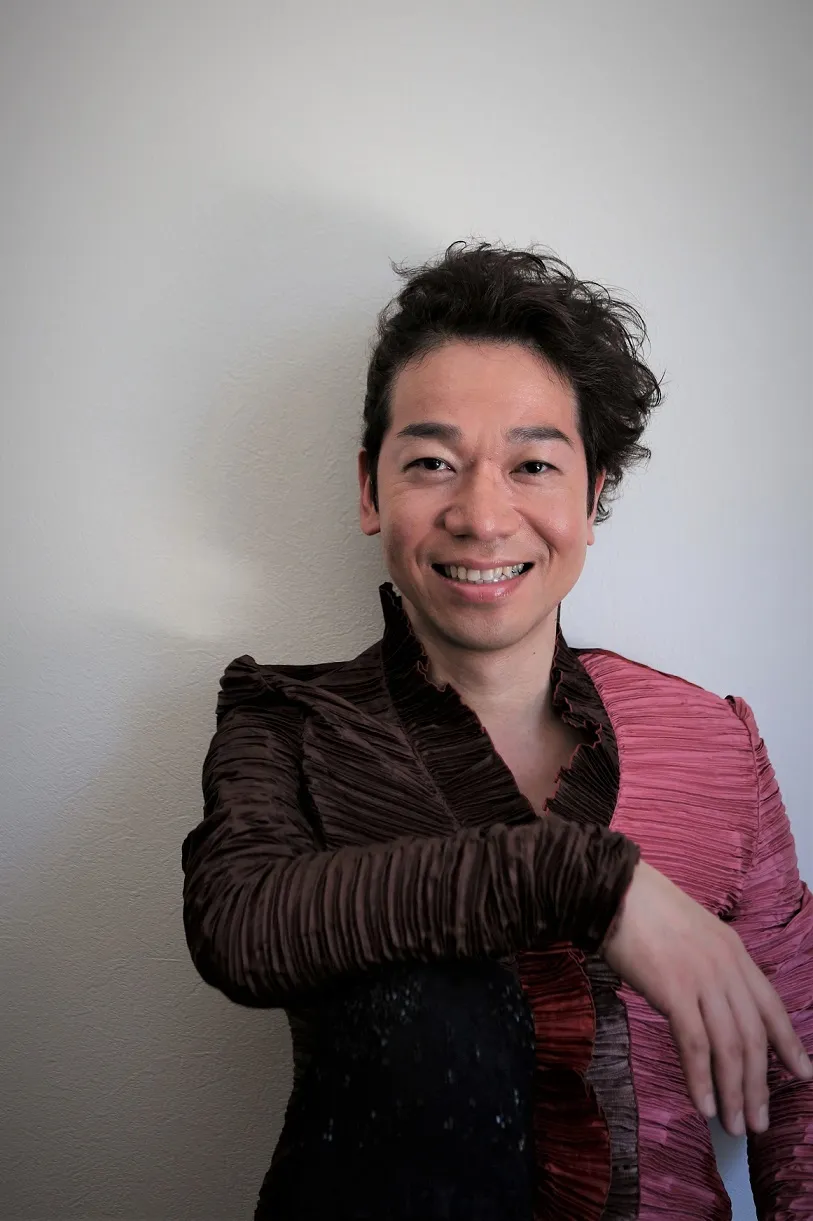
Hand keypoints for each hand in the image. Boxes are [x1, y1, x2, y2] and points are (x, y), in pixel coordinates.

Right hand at [603, 860, 812, 1134]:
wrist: (615, 892)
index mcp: (735, 952)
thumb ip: (711, 966)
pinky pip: (696, 1045)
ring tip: (736, 1126)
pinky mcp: (675, 992)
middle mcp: (727, 968)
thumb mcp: (695, 933)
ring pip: (730, 1047)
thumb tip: (711, 1005)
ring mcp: (703, 980)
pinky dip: (702, 1079)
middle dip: (759, 1084)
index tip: (804, 1075)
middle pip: (753, 1036)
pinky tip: (705, 1105)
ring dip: (735, 1092)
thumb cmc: (646, 911)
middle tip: (759, 1122)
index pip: (771, 1006)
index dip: (789, 1044)